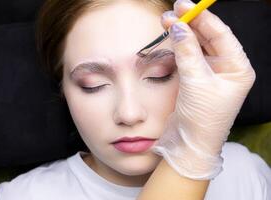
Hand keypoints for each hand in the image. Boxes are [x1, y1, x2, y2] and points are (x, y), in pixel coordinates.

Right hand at [152, 0, 255, 179]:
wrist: (189, 145)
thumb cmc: (202, 118)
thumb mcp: (197, 82)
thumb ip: (188, 52)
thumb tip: (179, 27)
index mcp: (237, 68)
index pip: (221, 34)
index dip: (202, 18)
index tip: (184, 6)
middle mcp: (226, 69)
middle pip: (209, 38)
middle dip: (190, 24)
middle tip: (172, 12)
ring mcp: (210, 74)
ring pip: (197, 46)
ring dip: (183, 34)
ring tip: (167, 22)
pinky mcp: (195, 81)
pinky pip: (188, 57)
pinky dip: (179, 48)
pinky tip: (171, 38)